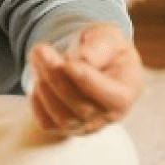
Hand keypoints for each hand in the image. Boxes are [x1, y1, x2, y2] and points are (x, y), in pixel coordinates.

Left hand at [27, 23, 142, 134]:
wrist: (91, 59)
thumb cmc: (103, 48)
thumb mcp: (108, 36)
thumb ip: (100, 45)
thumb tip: (85, 59)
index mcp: (127, 92)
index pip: (113, 98)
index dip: (87, 81)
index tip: (68, 63)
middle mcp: (110, 115)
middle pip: (83, 108)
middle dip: (57, 78)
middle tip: (41, 50)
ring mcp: (87, 125)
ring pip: (63, 119)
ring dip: (44, 87)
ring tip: (37, 57)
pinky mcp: (64, 128)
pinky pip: (46, 123)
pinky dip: (37, 101)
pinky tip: (38, 77)